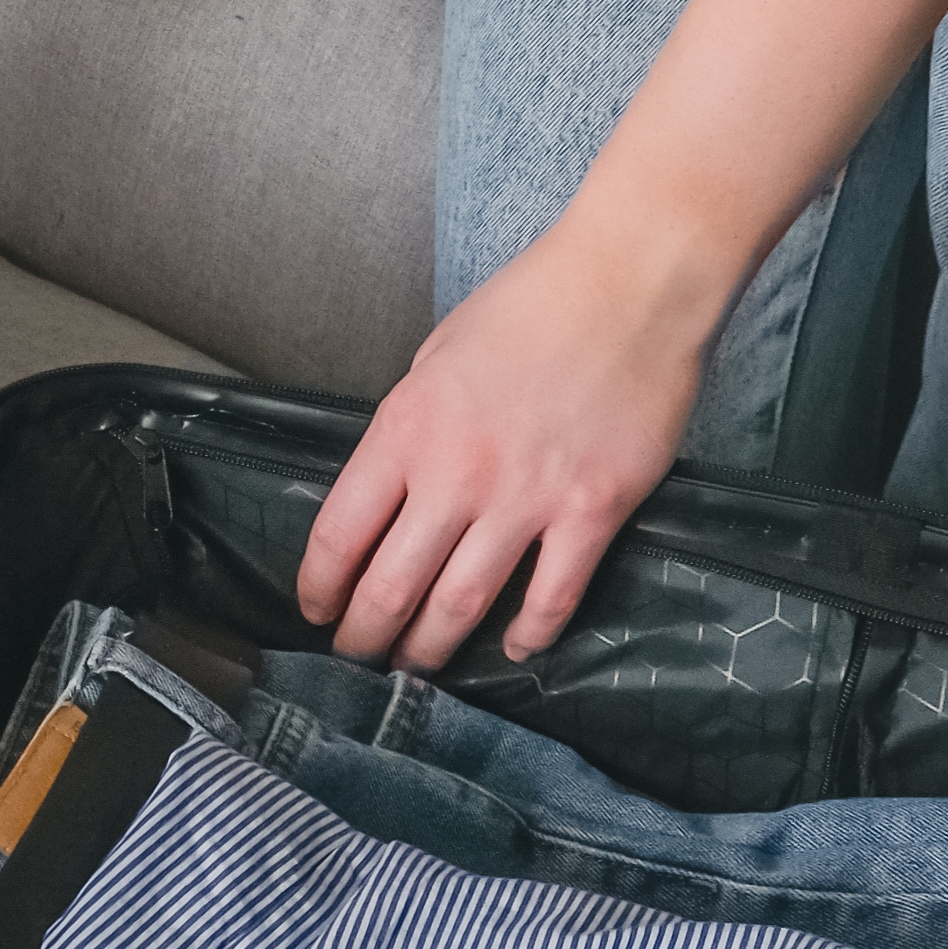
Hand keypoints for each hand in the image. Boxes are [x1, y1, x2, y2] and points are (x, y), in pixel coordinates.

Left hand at [298, 230, 719, 670]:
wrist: (630, 280)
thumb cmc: (532, 306)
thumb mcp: (436, 358)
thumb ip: (410, 430)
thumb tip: (394, 491)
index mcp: (405, 429)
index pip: (339, 535)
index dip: (320, 588)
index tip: (317, 611)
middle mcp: (457, 473)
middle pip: (391, 587)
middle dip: (365, 638)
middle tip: (358, 660)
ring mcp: (527, 497)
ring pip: (461, 606)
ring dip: (432, 649)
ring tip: (418, 668)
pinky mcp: (592, 510)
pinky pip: (552, 596)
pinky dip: (529, 633)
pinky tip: (515, 648)